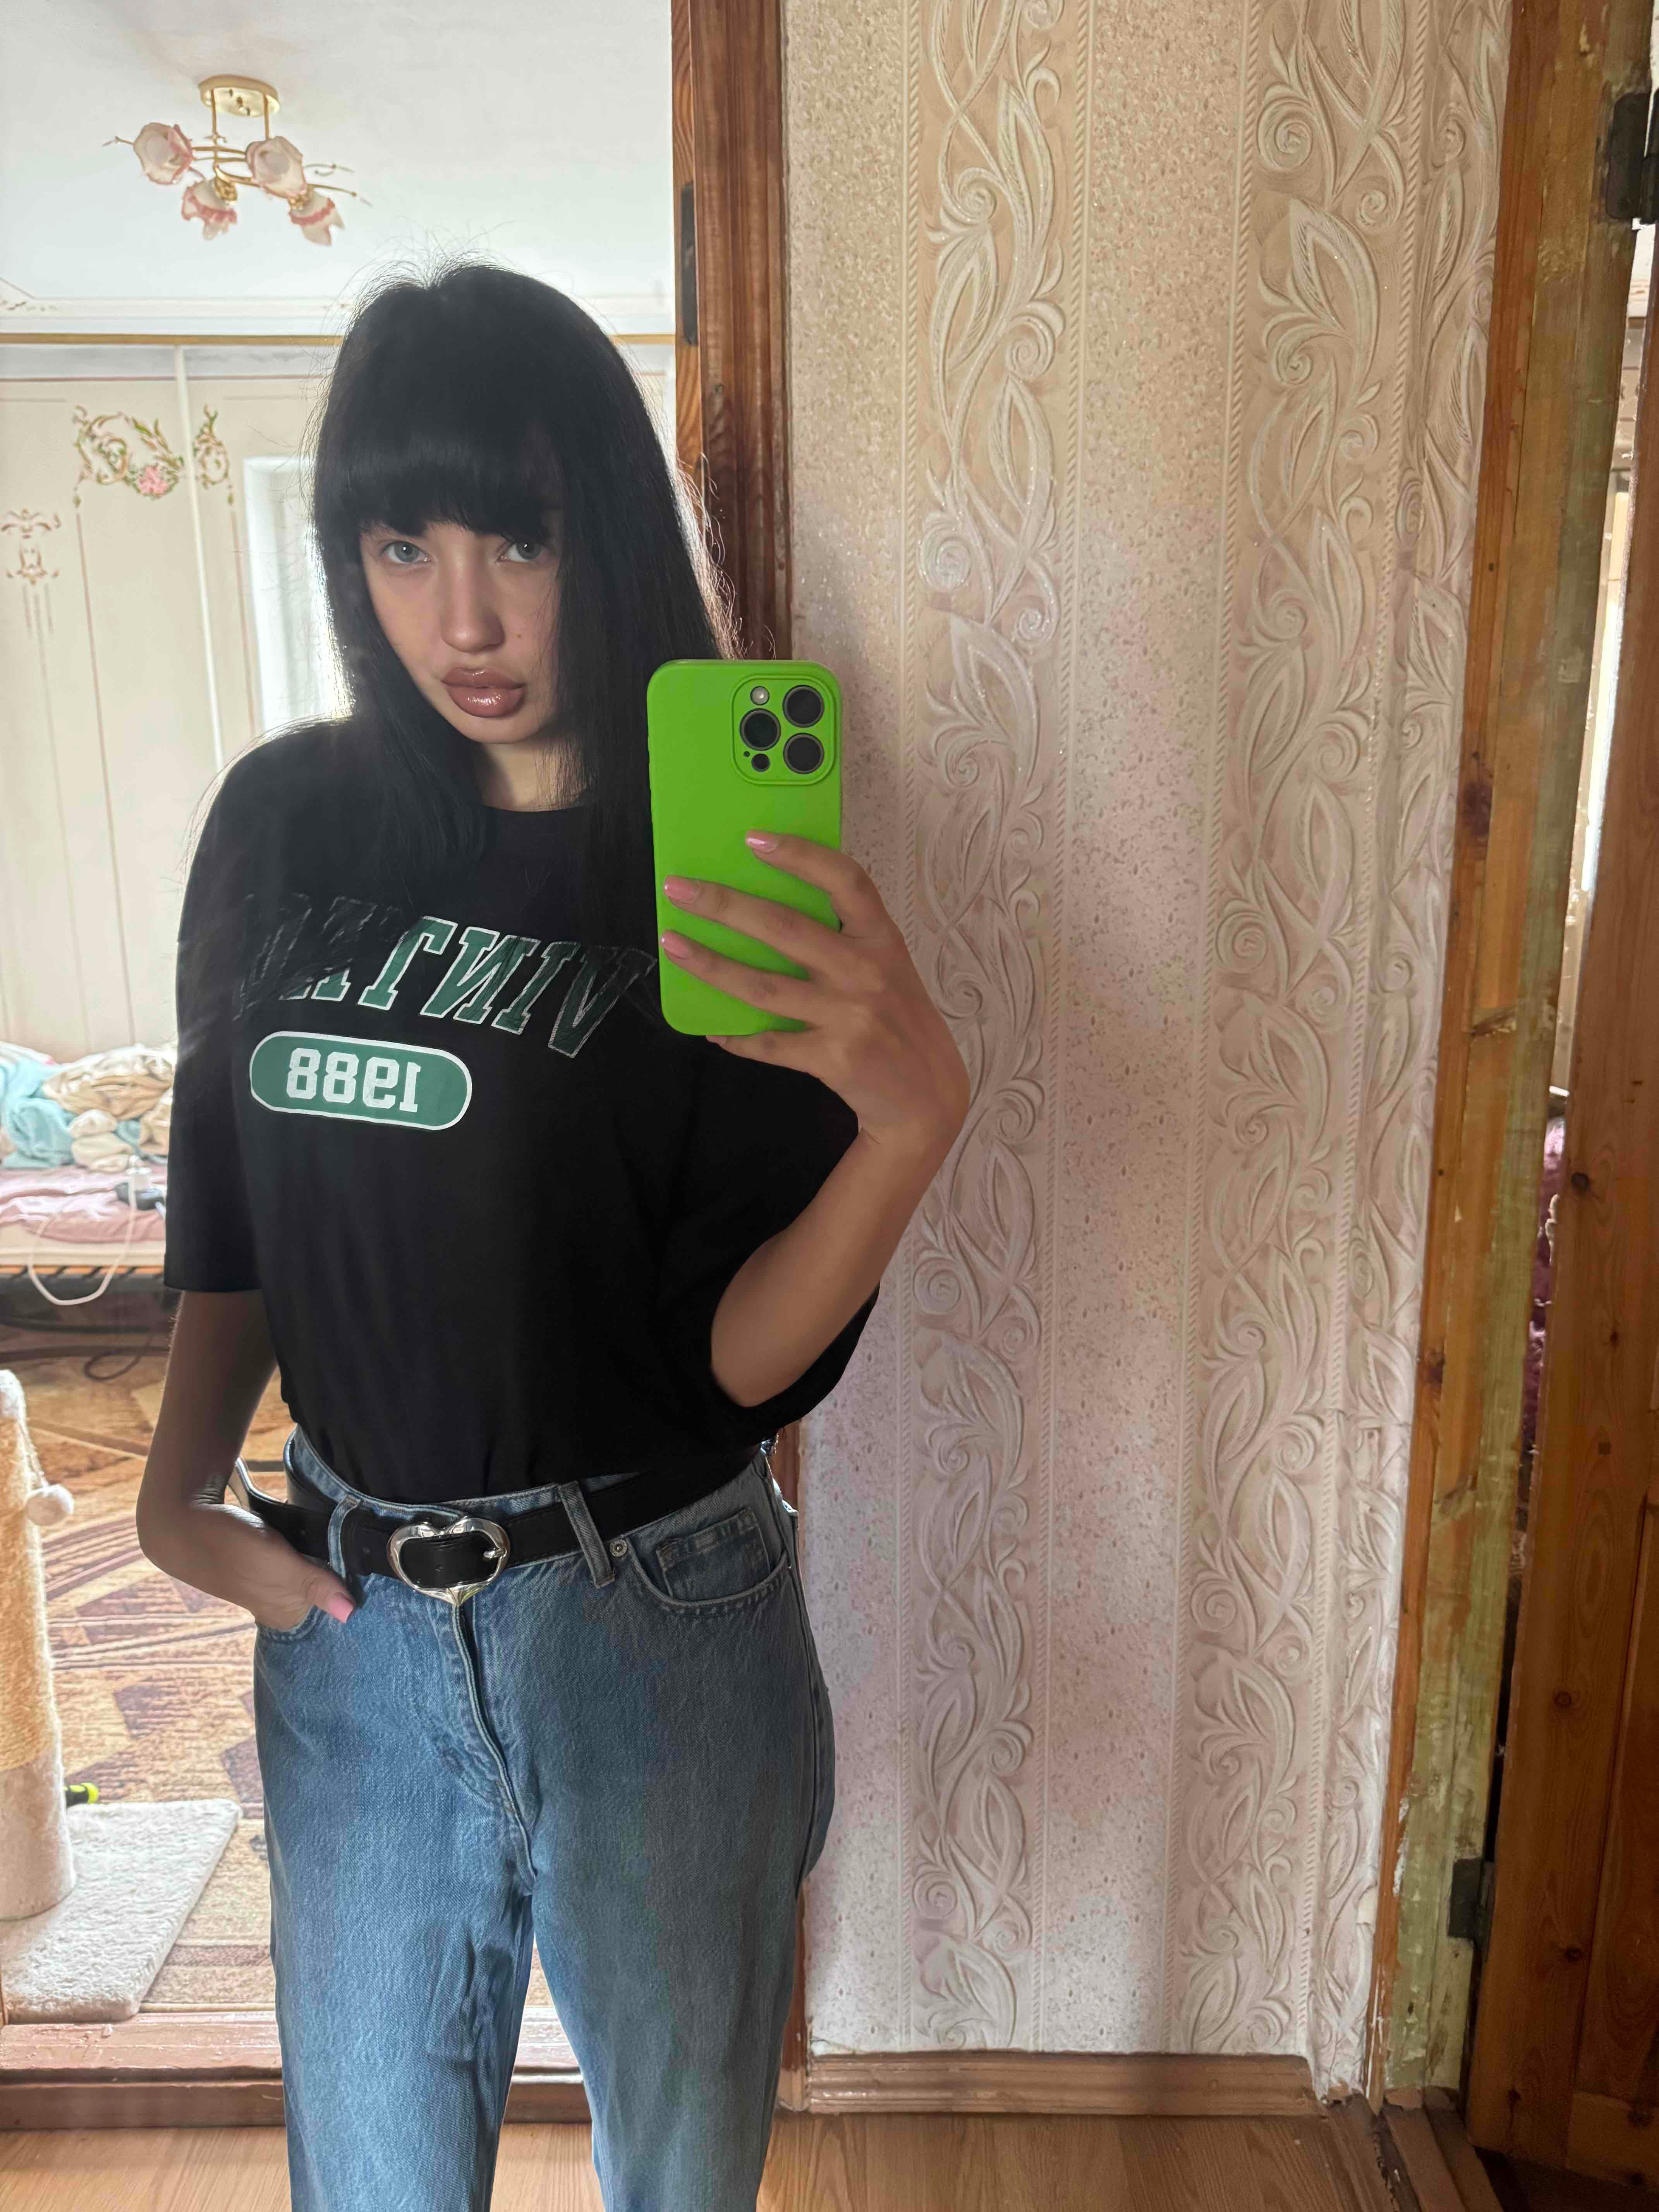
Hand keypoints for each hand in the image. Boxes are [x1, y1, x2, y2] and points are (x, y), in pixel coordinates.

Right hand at [137, 1494, 355, 1633]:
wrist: (184, 1517)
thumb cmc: (230, 1547)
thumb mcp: (278, 1566)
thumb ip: (315, 1586)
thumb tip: (349, 1614)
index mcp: (285, 1614)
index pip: (333, 1608)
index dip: (352, 1589)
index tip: (378, 1570)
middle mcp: (280, 1601)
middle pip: (327, 1585)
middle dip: (341, 1567)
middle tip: (362, 1542)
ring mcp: (272, 1578)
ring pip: (315, 1565)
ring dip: (326, 1550)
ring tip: (344, 1532)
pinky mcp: (265, 1556)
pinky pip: (299, 1549)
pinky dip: (307, 1539)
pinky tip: (316, 1529)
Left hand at [660, 833, 969, 1152]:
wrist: (928, 1095)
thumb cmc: (900, 1023)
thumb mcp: (888, 970)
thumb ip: (845, 942)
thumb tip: (768, 915)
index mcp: (881, 940)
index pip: (845, 881)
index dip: (800, 855)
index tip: (754, 838)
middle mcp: (865, 972)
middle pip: (785, 928)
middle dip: (725, 905)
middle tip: (679, 889)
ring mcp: (848, 1016)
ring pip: (763, 987)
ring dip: (711, 966)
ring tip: (674, 946)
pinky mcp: (833, 1058)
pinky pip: (769, 1043)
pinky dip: (737, 1037)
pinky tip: (712, 1029)